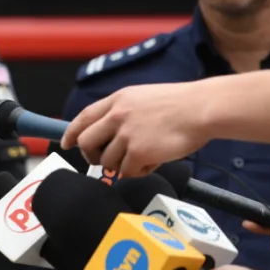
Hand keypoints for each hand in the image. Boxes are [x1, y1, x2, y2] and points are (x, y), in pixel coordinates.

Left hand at [62, 81, 210, 176]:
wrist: (203, 109)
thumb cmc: (182, 105)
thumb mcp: (144, 97)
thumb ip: (123, 112)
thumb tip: (108, 132)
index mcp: (118, 100)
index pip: (83, 117)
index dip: (71, 133)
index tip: (66, 143)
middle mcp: (117, 116)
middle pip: (86, 143)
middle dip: (91, 156)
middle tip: (102, 162)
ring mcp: (126, 134)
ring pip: (108, 161)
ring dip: (123, 164)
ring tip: (145, 156)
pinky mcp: (138, 152)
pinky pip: (128, 172)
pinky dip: (140, 171)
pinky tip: (154, 161)